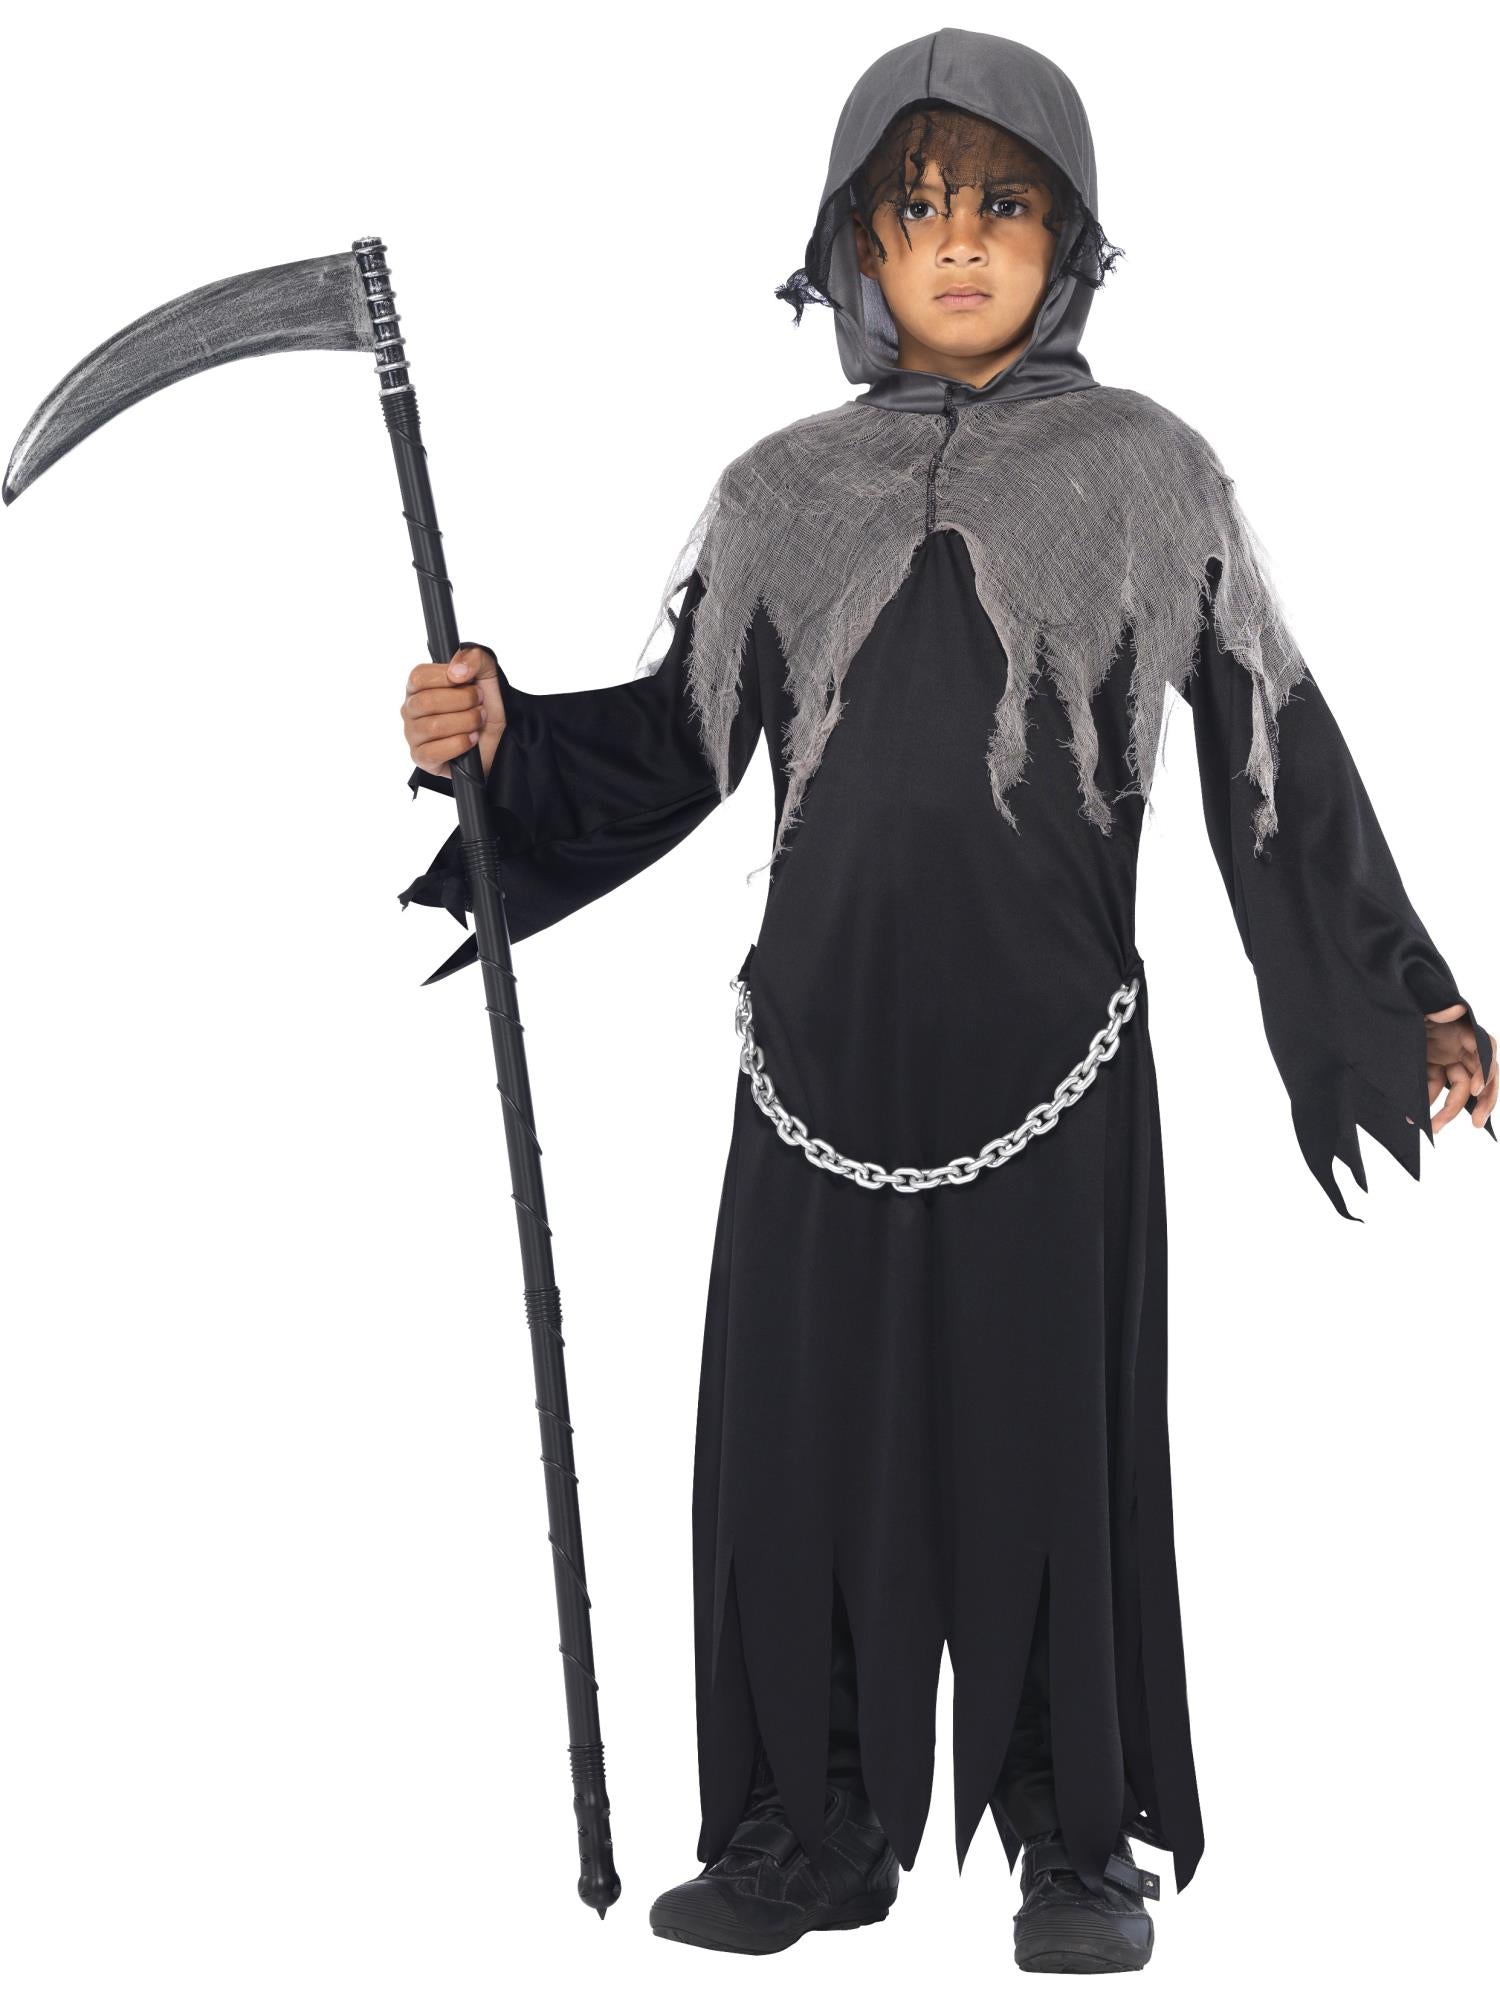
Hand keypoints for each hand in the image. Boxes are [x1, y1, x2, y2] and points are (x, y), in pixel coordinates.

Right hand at [402, 645, 505, 780]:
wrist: (499, 739)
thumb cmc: (485, 706)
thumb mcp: (487, 674)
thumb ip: (474, 658)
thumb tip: (456, 670)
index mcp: (419, 686)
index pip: (419, 677)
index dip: (446, 678)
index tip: (468, 681)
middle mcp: (411, 709)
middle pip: (426, 702)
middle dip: (462, 702)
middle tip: (479, 704)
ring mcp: (413, 734)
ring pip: (432, 727)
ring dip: (465, 722)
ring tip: (478, 721)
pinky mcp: (421, 758)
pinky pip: (434, 752)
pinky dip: (459, 744)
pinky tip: (471, 740)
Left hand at [1420, 1004, 1497, 1133]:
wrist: (1384, 1006)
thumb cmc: (1409, 1001)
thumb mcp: (1422, 1003)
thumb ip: (1439, 1007)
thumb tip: (1454, 1008)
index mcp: (1464, 1028)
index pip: (1486, 1050)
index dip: (1486, 1071)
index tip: (1476, 1089)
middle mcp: (1461, 1046)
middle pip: (1480, 1076)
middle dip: (1482, 1101)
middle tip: (1476, 1122)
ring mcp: (1447, 1058)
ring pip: (1459, 1088)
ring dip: (1449, 1110)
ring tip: (1435, 1127)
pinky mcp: (1431, 1067)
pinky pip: (1435, 1087)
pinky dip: (1427, 1101)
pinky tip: (1413, 1116)